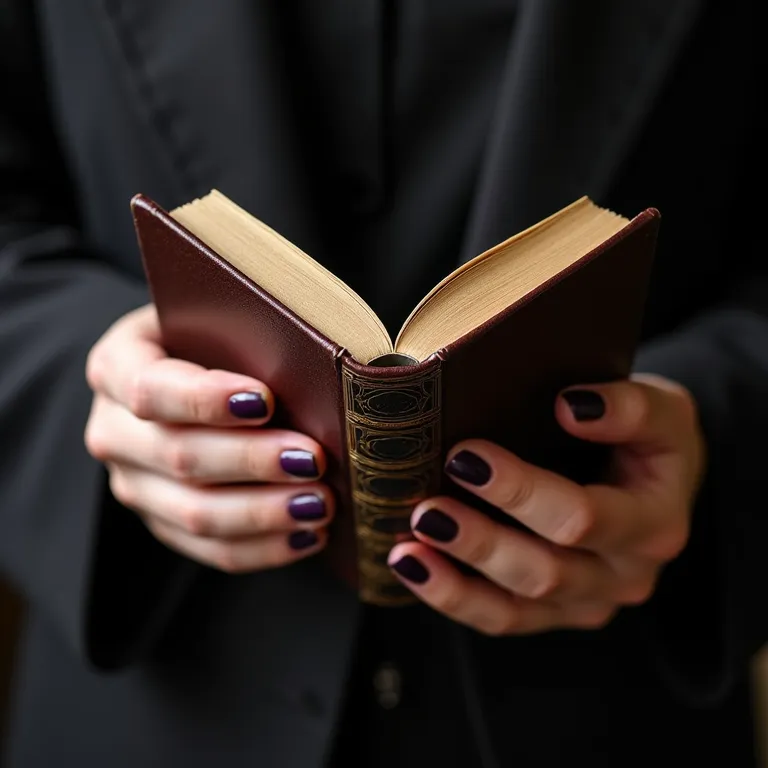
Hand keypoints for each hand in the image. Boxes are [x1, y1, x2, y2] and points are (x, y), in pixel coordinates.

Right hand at [85, 305, 330, 572]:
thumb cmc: (210, 339)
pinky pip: (210, 549)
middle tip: (311, 459)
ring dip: (263, 513)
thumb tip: (311, 372)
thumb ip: (243, 337)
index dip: (205, 399)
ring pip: (194, 514)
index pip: (151, 388)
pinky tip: (307, 536)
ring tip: (318, 505)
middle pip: (179, 456)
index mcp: (116, 366)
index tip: (265, 401)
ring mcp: (134, 483)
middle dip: (252, 461)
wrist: (182, 373)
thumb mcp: (213, 320)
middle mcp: (114, 431)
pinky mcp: (162, 521)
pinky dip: (264, 547)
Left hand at [388, 375, 704, 634]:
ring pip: (519, 605)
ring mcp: (590, 600)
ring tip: (410, 545)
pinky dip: (453, 597)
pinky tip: (413, 567)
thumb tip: (571, 406)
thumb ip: (631, 406)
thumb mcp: (663, 409)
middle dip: (480, 539)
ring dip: (458, 578)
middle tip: (427, 508)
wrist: (654, 479)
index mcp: (654, 523)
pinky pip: (502, 620)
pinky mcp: (556, 612)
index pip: (584, 516)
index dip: (522, 491)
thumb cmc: (650, 440)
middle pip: (547, 569)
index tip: (467, 457)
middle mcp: (626, 574)